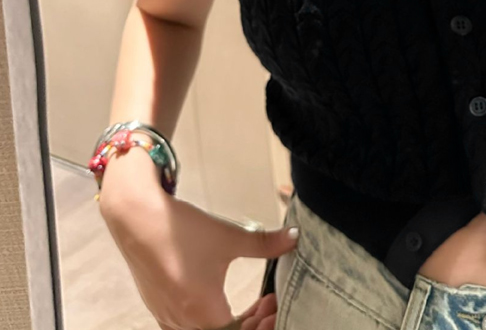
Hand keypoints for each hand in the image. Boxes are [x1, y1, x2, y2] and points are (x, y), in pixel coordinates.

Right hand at [99, 161, 297, 329]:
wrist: (137, 219)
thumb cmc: (183, 230)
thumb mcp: (229, 236)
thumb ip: (265, 244)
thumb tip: (295, 237)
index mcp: (204, 312)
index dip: (262, 325)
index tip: (274, 304)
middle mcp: (183, 322)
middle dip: (251, 325)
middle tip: (268, 305)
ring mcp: (166, 316)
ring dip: (230, 325)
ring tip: (250, 306)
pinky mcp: (157, 306)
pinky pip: (186, 327)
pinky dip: (209, 320)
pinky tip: (218, 299)